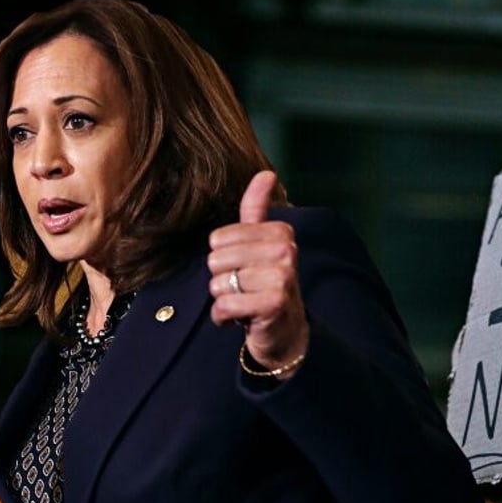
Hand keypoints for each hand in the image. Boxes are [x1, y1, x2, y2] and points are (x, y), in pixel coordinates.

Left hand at [207, 170, 308, 376]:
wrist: (285, 329)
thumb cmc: (266, 283)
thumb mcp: (261, 243)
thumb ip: (257, 208)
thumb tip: (266, 172)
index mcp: (279, 231)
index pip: (218, 239)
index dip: (223, 258)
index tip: (245, 268)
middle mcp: (285, 250)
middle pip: (216, 260)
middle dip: (222, 279)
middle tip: (244, 288)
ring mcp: (282, 276)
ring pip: (219, 284)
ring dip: (224, 300)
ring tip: (245, 302)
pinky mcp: (274, 303)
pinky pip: (225, 305)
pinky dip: (224, 317)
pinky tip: (240, 318)